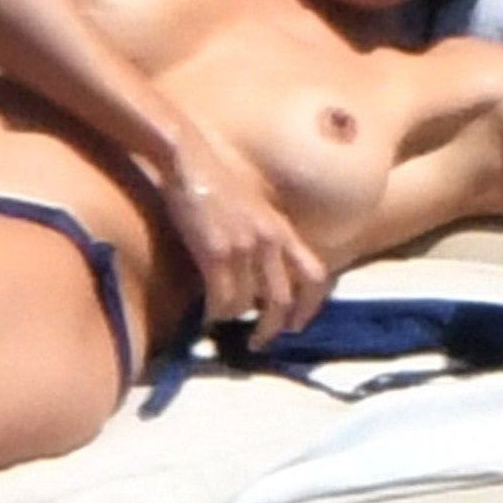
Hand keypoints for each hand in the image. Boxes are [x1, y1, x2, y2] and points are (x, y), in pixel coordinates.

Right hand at [160, 134, 329, 348]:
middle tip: (258, 342)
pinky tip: (206, 314)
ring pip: (246, 304)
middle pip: (281, 300)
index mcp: (281, 229)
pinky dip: (215, 313)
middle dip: (272, 328)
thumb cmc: (215, 182)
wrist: (188, 160)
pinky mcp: (215, 252)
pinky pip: (220, 298)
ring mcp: (243, 247)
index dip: (311, 307)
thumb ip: (264, 237)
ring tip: (221, 318)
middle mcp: (268, 240)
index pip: (314, 274)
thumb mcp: (253, 208)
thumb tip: (261, 276)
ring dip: (233, 317)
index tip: (297, 326)